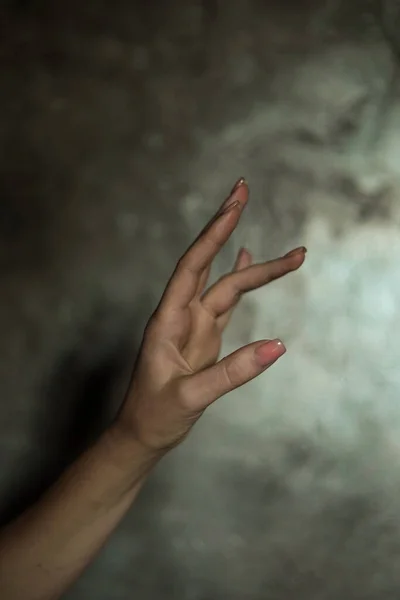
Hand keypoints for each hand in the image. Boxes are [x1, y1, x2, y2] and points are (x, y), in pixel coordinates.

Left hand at [115, 179, 306, 453]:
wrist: (143, 433)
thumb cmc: (155, 416)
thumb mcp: (191, 397)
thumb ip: (233, 372)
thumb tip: (278, 346)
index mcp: (168, 320)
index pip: (193, 266)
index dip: (213, 233)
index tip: (234, 205)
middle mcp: (181, 314)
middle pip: (209, 263)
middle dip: (226, 226)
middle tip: (243, 189)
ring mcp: (194, 325)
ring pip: (227, 285)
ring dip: (256, 267)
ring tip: (292, 255)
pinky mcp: (205, 337)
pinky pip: (225, 302)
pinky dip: (240, 280)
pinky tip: (248, 261)